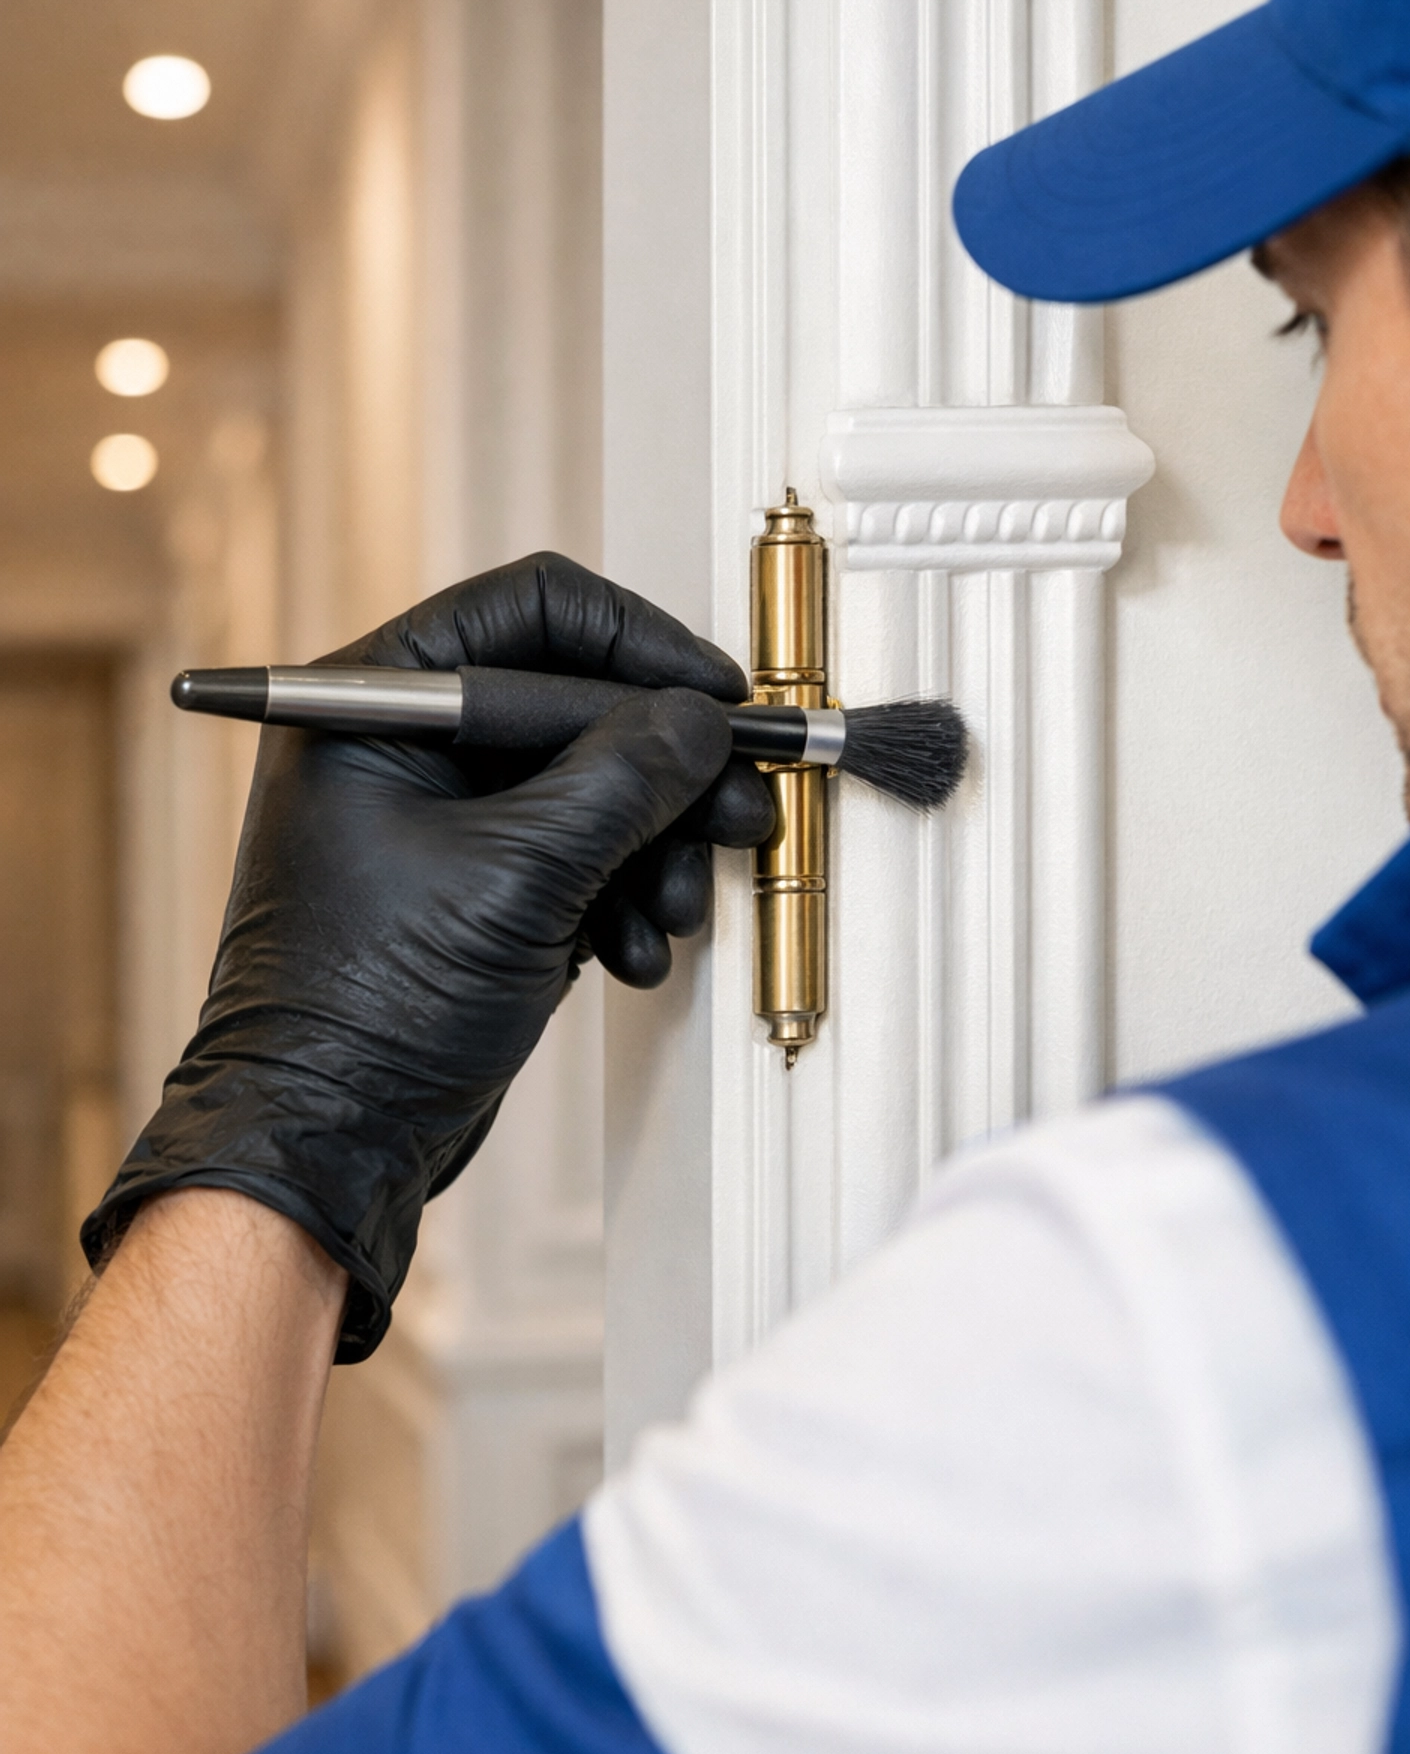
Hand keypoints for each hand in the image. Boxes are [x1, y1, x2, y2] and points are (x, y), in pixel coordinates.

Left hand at [83, 556, 773, 1357]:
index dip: (642, 645)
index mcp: (374, 701)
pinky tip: (632, 952)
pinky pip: (575, 855)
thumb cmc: (362, 1012)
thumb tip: (700, 722)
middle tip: (738, 808)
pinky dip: (619, 897)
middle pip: (575, 704)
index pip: (533, 610)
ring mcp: (441, 818)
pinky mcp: (473, 886)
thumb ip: (620, 781)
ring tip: (679, 909)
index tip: (719, 696)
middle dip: (664, 769)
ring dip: (654, 847)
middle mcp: (403, 744)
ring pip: (589, 787)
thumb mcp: (518, 877)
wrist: (327, 1143)